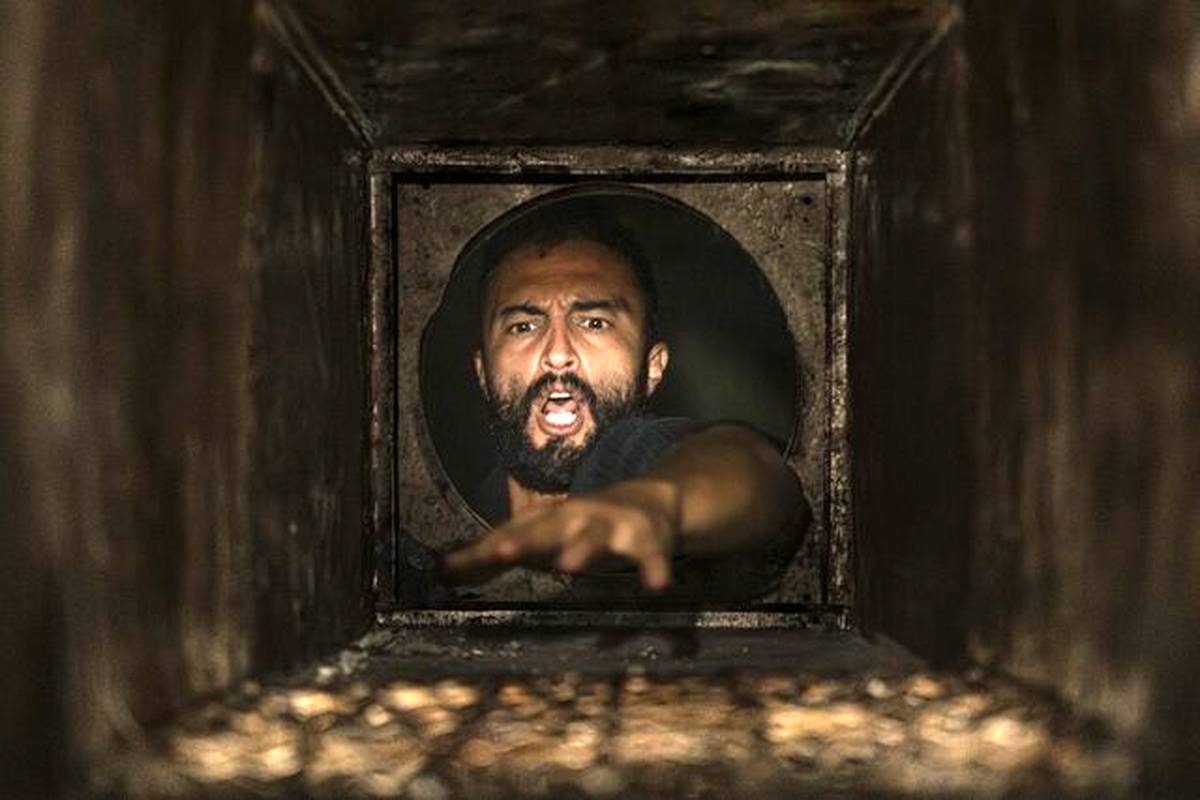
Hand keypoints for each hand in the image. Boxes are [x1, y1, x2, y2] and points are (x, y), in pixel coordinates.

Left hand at [441, 478, 679, 590]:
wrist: (651, 498)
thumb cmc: (581, 524)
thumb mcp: (539, 536)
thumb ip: (493, 555)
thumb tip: (438, 569)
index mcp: (547, 520)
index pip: (507, 536)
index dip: (479, 552)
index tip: (447, 569)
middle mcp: (576, 518)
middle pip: (545, 529)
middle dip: (522, 541)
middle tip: (499, 554)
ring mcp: (612, 526)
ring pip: (595, 538)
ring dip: (582, 550)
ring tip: (568, 567)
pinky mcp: (648, 539)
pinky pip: (652, 556)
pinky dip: (654, 568)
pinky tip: (656, 585)